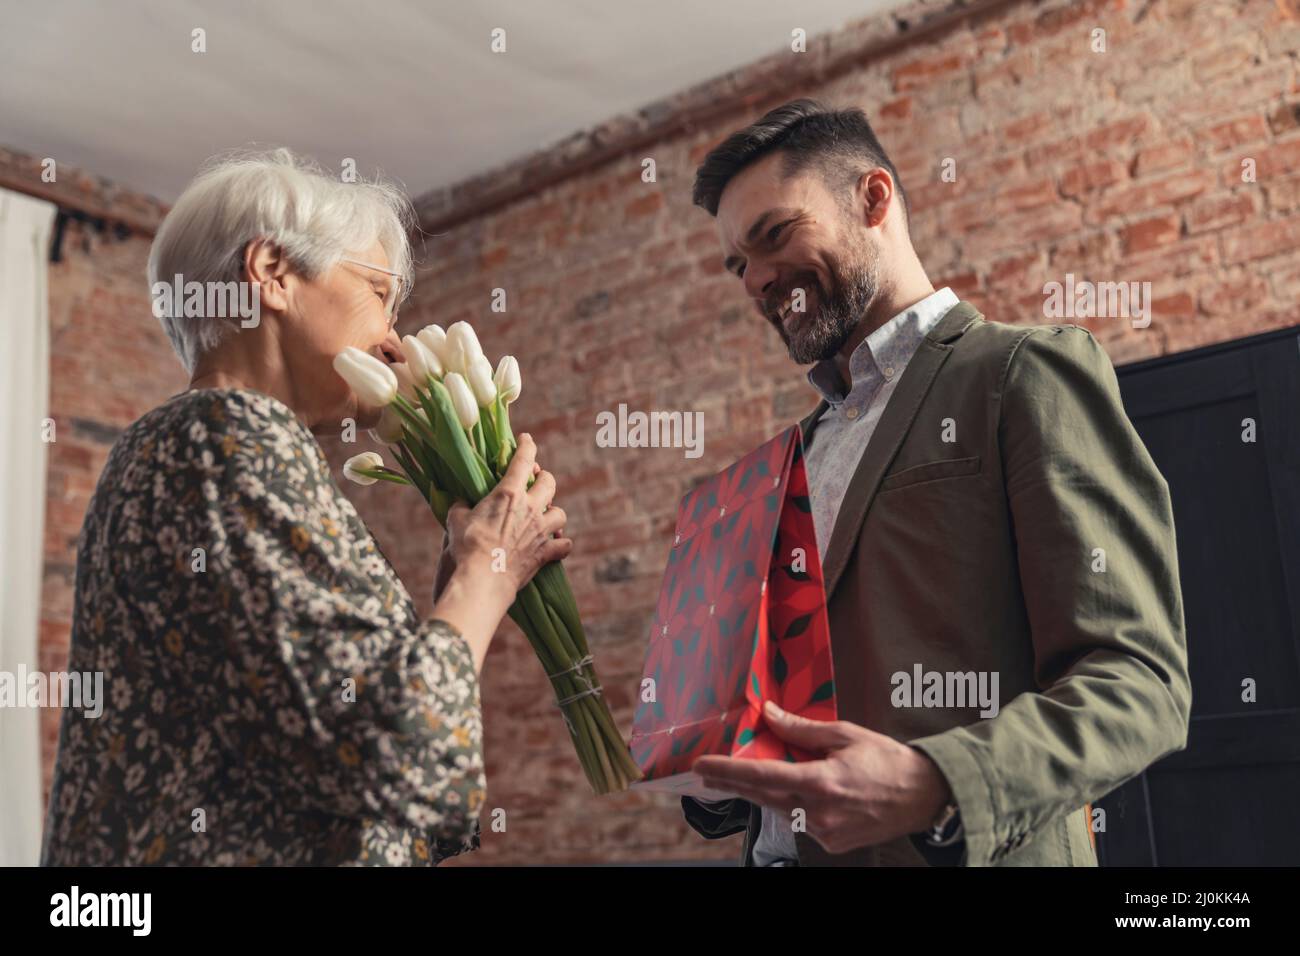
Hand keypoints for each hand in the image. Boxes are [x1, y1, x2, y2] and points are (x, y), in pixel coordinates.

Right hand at [443, 433, 571, 607]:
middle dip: (544, 479)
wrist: (484, 577)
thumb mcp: (457, 519)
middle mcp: (530, 508)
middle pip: (549, 483)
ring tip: (546, 516)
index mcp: (508, 493)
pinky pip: (563, 546)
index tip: (527, 439)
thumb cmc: (467, 545)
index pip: (523, 460)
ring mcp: (541, 530)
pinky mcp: (545, 552)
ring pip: (561, 513)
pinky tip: (557, 545)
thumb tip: (460, 503)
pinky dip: (561, 545)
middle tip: (537, 482)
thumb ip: (461, 507)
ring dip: (554, 513)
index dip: (527, 446)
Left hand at [692, 700, 951, 854]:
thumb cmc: (887, 761)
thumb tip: (770, 714)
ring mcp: (824, 833)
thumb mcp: (845, 735)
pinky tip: (790, 791)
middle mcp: (818, 813)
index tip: (703, 764)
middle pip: (763, 796)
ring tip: (744, 776)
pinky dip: (790, 806)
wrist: (924, 796)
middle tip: (707, 772)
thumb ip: (802, 729)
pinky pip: (799, 822)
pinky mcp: (831, 845)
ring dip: (762, 793)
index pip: (761, 776)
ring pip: (780, 810)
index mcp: (820, 783)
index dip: (728, 770)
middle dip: (733, 783)